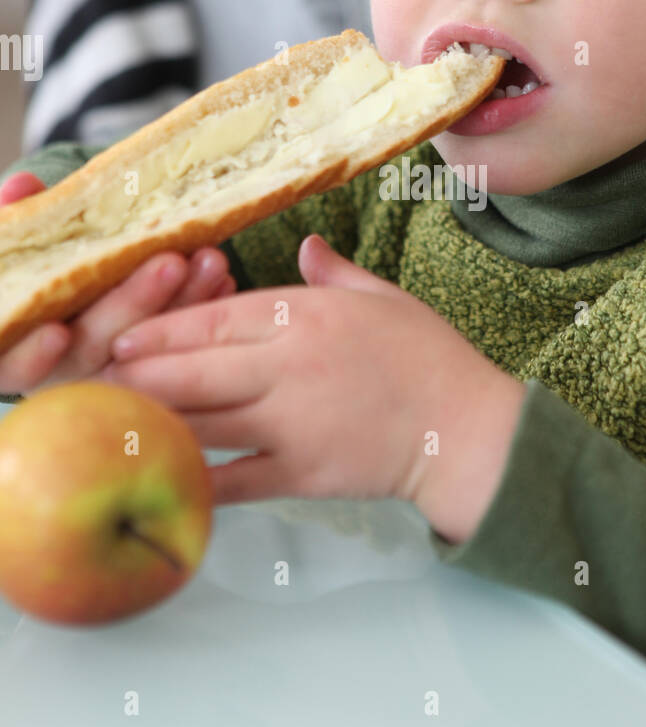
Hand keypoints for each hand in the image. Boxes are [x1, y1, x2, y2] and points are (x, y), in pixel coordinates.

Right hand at [0, 171, 237, 397]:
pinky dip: (202, 310)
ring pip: (149, 349)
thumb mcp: (15, 243)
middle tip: (172, 261)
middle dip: (135, 302)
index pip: (16, 365)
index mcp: (15, 349)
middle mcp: (62, 370)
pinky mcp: (157, 366)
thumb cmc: (31, 266)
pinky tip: (225, 281)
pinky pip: (182, 344)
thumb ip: (13, 218)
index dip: (33, 355)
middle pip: (95, 348)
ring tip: (213, 260)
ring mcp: (111, 371)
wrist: (69, 280)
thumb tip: (22, 185)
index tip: (58, 332)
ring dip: (182, 303)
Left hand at [98, 234, 526, 542]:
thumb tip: (308, 245)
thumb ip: (334, 274)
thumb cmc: (430, 357)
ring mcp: (292, 423)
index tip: (122, 336)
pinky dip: (196, 481)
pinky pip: (236, 479)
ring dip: (153, 424)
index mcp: (306, 316)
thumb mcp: (383, 299)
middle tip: (96, 382)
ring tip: (108, 426)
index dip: (163, 328)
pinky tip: (160, 480)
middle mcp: (290, 366)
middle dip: (140, 377)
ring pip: (203, 423)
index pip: (218, 318)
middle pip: (195, 371)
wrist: (468, 429)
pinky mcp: (301, 473)